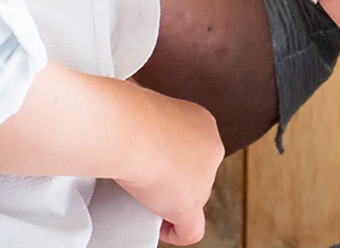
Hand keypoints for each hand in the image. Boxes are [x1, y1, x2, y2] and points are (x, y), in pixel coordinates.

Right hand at [117, 91, 223, 244]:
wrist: (129, 128)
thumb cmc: (128, 112)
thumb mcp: (144, 107)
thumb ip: (149, 121)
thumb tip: (130, 122)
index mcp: (202, 121)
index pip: (195, 147)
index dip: (177, 157)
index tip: (155, 158)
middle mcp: (211, 148)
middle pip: (198, 173)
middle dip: (177, 179)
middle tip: (150, 179)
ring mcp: (204, 178)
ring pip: (194, 198)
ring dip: (173, 201)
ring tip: (147, 197)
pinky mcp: (190, 205)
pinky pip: (191, 229)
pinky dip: (176, 232)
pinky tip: (162, 227)